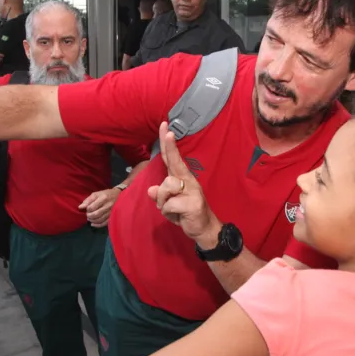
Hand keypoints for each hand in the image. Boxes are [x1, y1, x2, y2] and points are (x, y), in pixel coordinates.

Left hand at [79, 188, 120, 227]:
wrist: (119, 196)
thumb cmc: (106, 194)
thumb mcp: (96, 194)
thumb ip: (88, 200)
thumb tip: (80, 207)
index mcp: (103, 198)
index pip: (92, 207)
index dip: (87, 209)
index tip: (87, 209)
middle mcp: (108, 205)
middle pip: (96, 214)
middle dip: (89, 216)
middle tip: (87, 215)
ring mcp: (111, 212)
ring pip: (100, 220)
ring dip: (93, 220)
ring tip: (90, 219)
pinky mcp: (113, 217)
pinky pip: (104, 223)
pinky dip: (97, 225)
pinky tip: (93, 224)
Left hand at [147, 121, 217, 242]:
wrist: (203, 229)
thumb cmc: (184, 213)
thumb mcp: (168, 203)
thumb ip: (160, 195)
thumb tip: (151, 190)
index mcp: (181, 178)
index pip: (172, 158)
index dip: (168, 143)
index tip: (165, 126)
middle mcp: (187, 180)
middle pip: (172, 163)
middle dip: (169, 147)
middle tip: (168, 131)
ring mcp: (192, 191)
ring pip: (166, 188)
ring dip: (163, 203)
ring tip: (173, 210)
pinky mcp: (192, 204)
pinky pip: (169, 205)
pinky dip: (169, 214)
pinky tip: (178, 217)